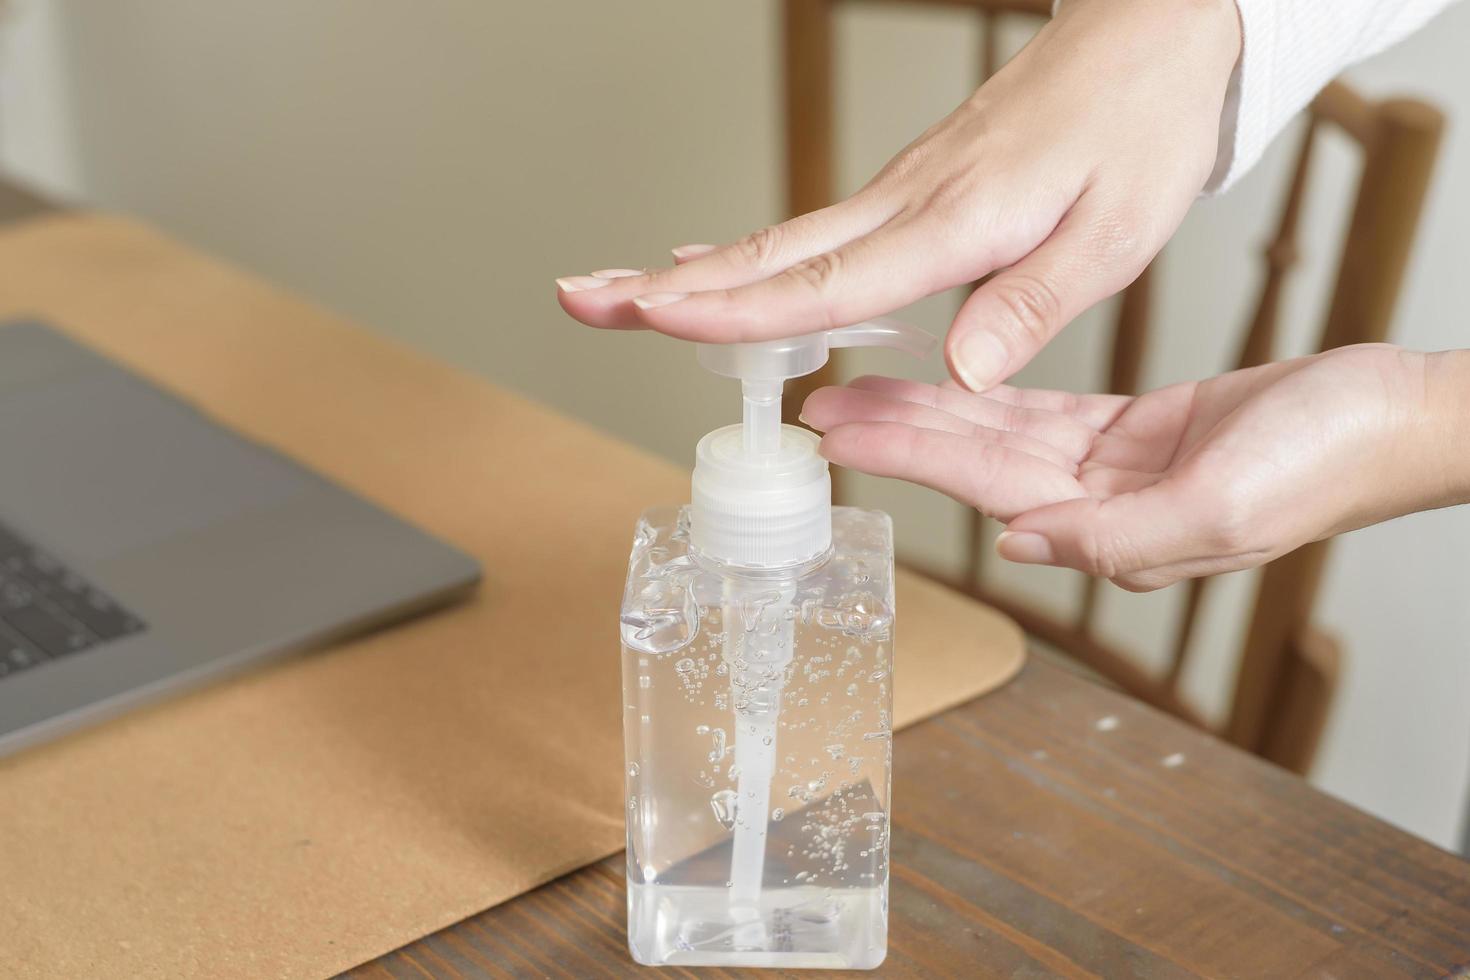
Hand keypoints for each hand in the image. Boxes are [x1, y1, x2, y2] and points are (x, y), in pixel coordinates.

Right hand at [556, 0, 1240, 390]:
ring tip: (612, 297)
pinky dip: (745, 258)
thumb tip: (961, 372)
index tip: (652, 317)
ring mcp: (900, 189)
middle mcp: (910, 200)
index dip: (738, 309)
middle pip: (770, 253)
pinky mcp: (908, 189)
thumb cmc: (1141, 130)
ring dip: (690, 275)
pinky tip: (711, 270)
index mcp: (958, 218)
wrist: (1152, 35)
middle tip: (580, 300)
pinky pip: (811, 233)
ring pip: (778, 240)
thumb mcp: (1118, 232)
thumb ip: (1031, 304)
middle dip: (669, 285)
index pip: (829, 278)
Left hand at [801, 344, 1469, 590]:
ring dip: (931, 410)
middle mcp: (1098, 508)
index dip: (909, 459)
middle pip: (974, 463)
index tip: (842, 437)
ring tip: (859, 390)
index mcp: (1113, 533)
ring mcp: (1112, 471)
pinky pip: (1042, 412)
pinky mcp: (1132, 432)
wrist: (1390, 417)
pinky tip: (944, 384)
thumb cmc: (1326, 464)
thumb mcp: (1223, 508)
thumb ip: (1118, 538)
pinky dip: (991, 398)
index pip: (985, 491)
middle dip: (897, 434)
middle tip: (822, 407)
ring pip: (998, 435)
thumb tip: (1021, 544)